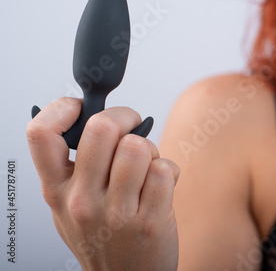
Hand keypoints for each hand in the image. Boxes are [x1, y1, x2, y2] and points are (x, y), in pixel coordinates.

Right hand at [26, 97, 179, 270]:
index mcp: (58, 190)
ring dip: (149, 149)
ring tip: (146, 166)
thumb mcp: (71, 204)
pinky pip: (165, 169)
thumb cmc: (103, 236)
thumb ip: (76, 166)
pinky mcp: (149, 220)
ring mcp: (116, 212)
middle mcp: (82, 200)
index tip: (80, 105)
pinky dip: (168, 170)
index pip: (41, 134)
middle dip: (124, 116)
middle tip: (130, 126)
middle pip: (102, 128)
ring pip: (139, 146)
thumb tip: (90, 117)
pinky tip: (160, 186)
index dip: (62, 107)